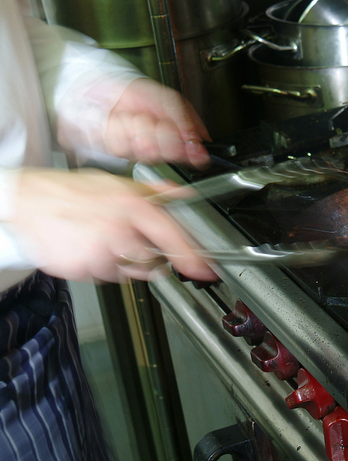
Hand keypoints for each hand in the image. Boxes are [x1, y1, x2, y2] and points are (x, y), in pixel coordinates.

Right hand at [7, 168, 217, 282]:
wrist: (29, 201)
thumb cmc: (73, 192)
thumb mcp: (118, 183)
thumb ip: (155, 192)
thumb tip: (183, 195)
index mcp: (133, 206)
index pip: (172, 235)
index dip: (192, 257)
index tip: (205, 270)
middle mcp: (119, 230)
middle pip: (153, 262)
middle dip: (147, 257)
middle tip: (126, 240)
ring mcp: (100, 252)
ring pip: (128, 272)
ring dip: (121, 262)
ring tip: (101, 239)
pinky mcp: (83, 268)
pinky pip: (104, 277)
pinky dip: (99, 266)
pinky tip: (88, 247)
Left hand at [103, 78, 211, 167]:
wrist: (115, 90)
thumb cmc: (143, 95)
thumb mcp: (171, 100)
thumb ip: (186, 120)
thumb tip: (197, 140)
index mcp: (178, 138)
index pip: (192, 155)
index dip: (193, 152)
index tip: (193, 146)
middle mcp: (162, 149)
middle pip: (170, 153)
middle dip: (164, 133)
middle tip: (159, 122)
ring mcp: (142, 152)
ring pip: (147, 150)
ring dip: (142, 128)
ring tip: (138, 117)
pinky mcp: (122, 150)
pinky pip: (125, 146)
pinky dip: (123, 128)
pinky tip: (125, 121)